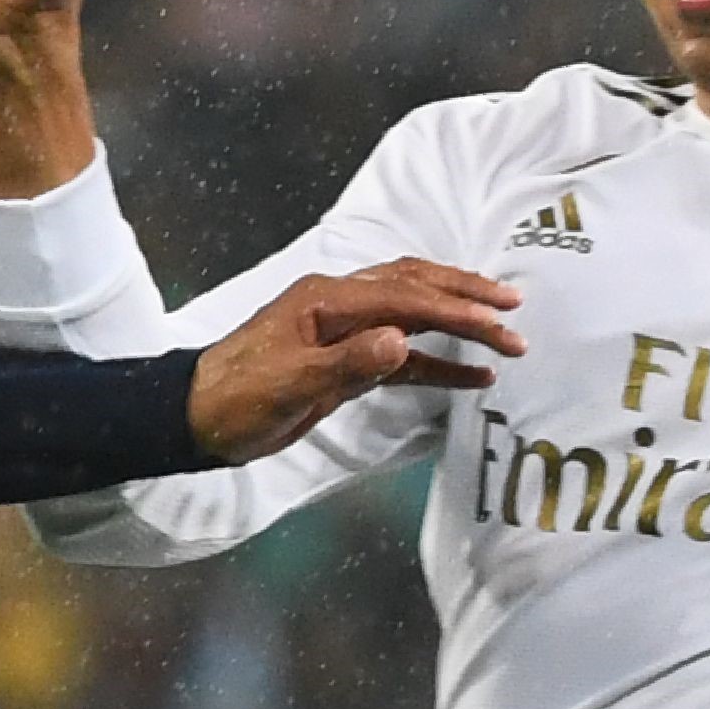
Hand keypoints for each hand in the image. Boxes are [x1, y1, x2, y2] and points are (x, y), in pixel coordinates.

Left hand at [187, 263, 519, 462]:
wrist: (195, 420)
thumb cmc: (235, 400)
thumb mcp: (290, 384)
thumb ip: (348, 363)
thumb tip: (403, 341)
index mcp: (325, 299)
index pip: (403, 296)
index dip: (454, 307)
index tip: (497, 320)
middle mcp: (339, 303)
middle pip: (415, 288)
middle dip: (466, 299)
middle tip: (514, 312)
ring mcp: (343, 330)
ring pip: (413, 314)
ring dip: (458, 325)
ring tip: (506, 338)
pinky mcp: (345, 361)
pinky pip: (401, 355)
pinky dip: (437, 363)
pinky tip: (472, 376)